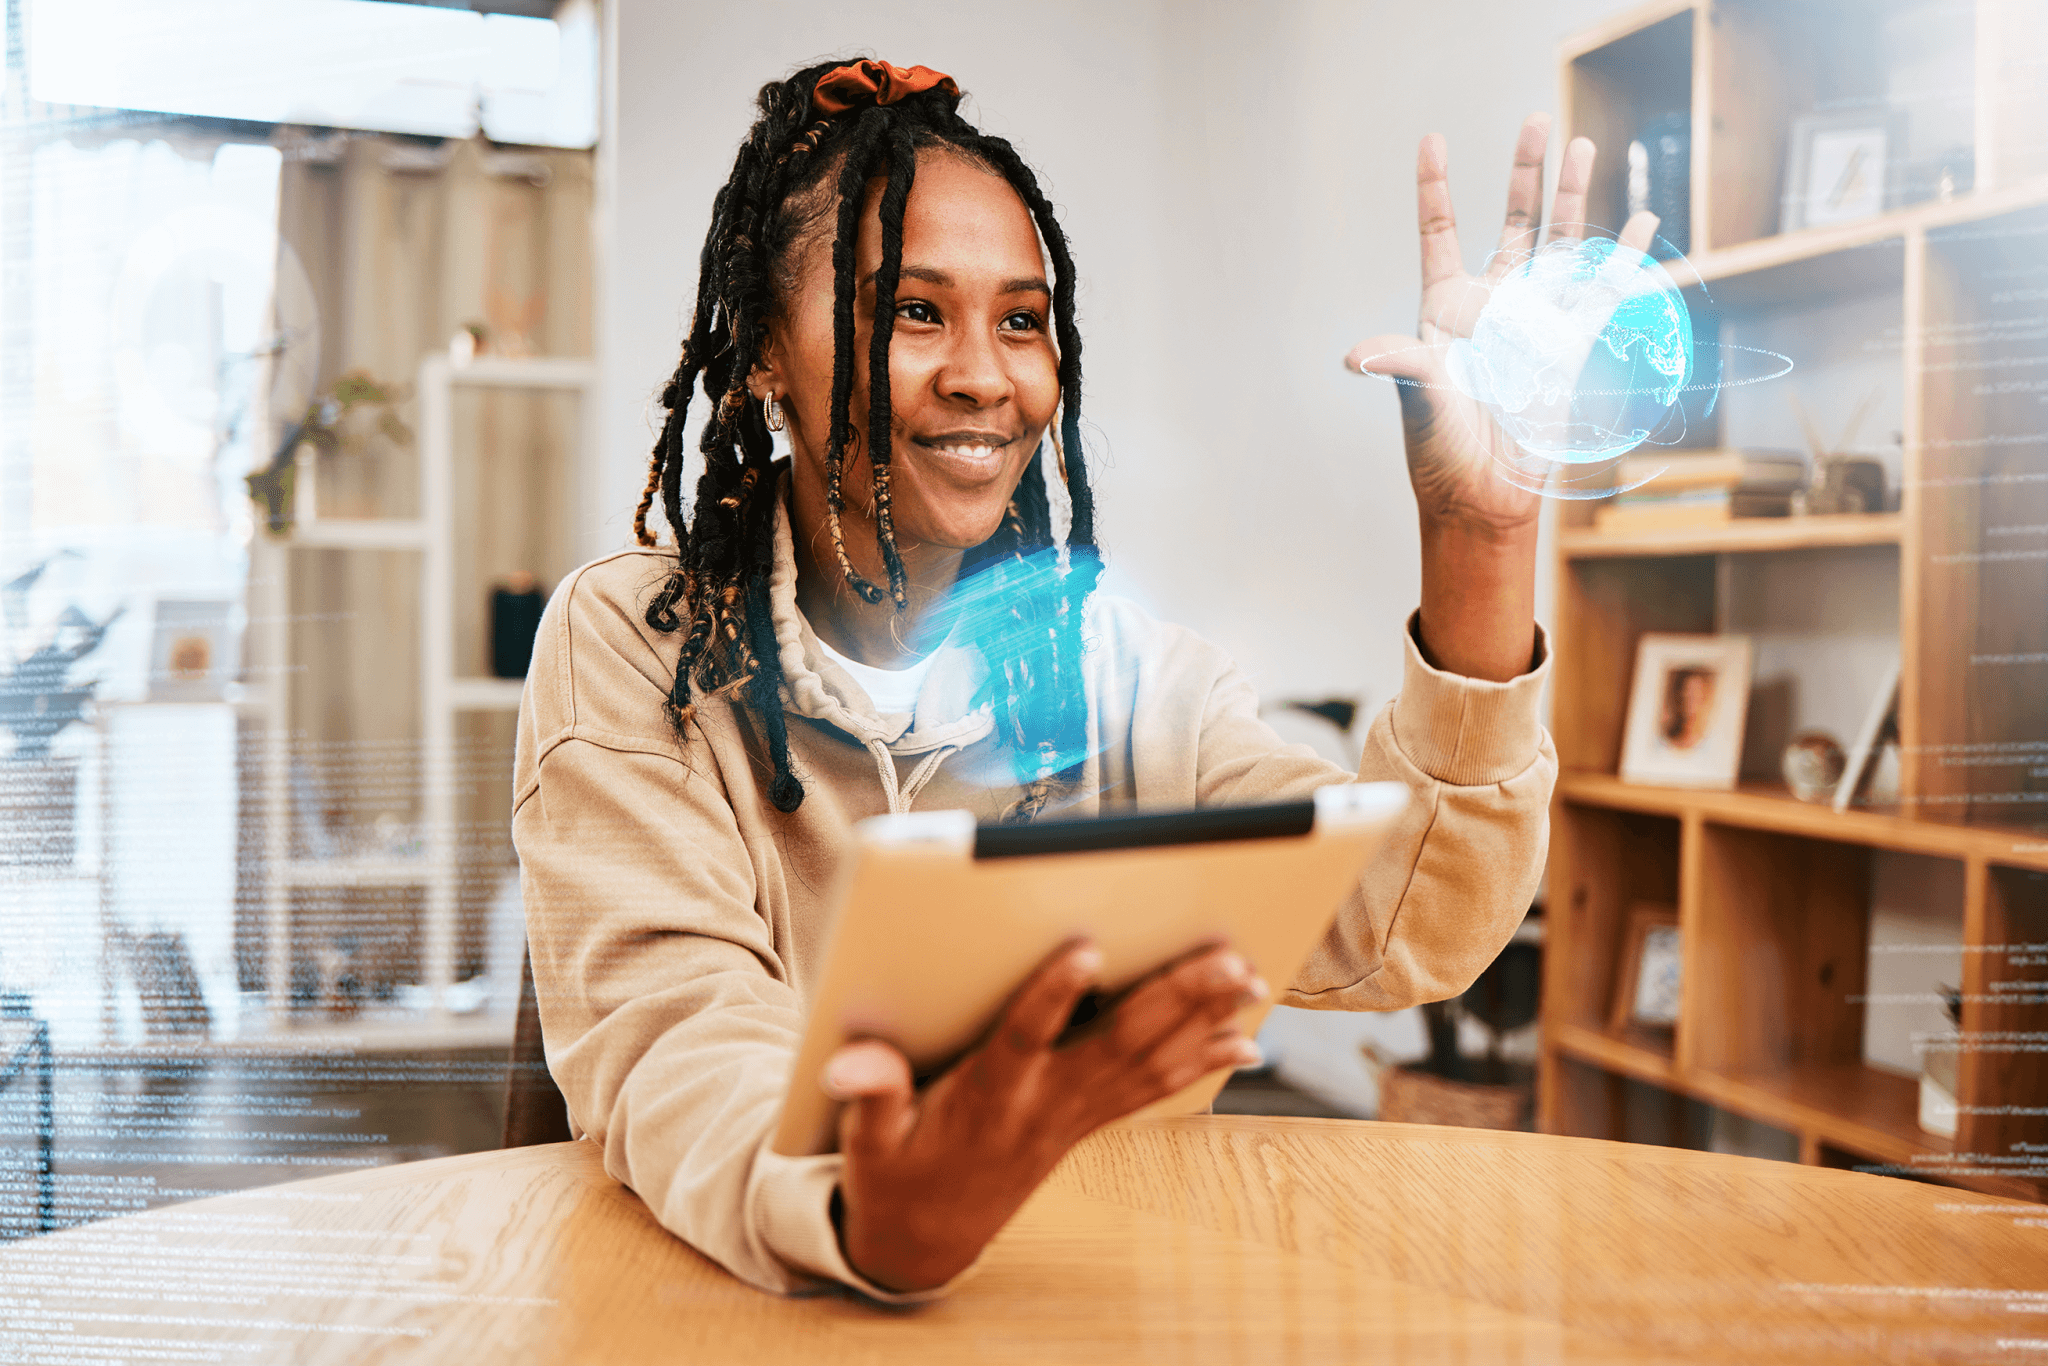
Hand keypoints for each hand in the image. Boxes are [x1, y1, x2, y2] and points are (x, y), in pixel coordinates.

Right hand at [825, 938, 1265, 1292]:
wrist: (927, 1237)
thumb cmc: (896, 1172)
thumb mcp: (866, 1143)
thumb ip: (868, 1096)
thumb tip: (848, 1065)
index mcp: (986, 1098)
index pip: (1022, 1040)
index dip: (1052, 998)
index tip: (1085, 951)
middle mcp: (1043, 1104)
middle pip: (1117, 1045)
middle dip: (1174, 999)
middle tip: (1226, 957)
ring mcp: (1074, 1114)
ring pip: (1149, 1061)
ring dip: (1202, 1020)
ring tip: (1248, 978)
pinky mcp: (1087, 1120)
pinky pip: (1154, 1088)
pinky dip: (1201, 1061)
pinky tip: (1244, 1039)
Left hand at [1344, 114, 1658, 535]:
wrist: (1482, 495)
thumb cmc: (1439, 450)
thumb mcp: (1418, 401)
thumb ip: (1399, 366)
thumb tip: (1356, 357)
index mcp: (1446, 307)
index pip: (1439, 233)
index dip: (1435, 188)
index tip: (1433, 140)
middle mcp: (1493, 304)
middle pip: (1513, 221)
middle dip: (1526, 173)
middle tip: (1539, 122)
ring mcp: (1536, 321)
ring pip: (1560, 243)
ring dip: (1574, 197)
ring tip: (1585, 145)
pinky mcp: (1572, 345)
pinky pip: (1603, 291)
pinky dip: (1624, 256)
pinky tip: (1642, 218)